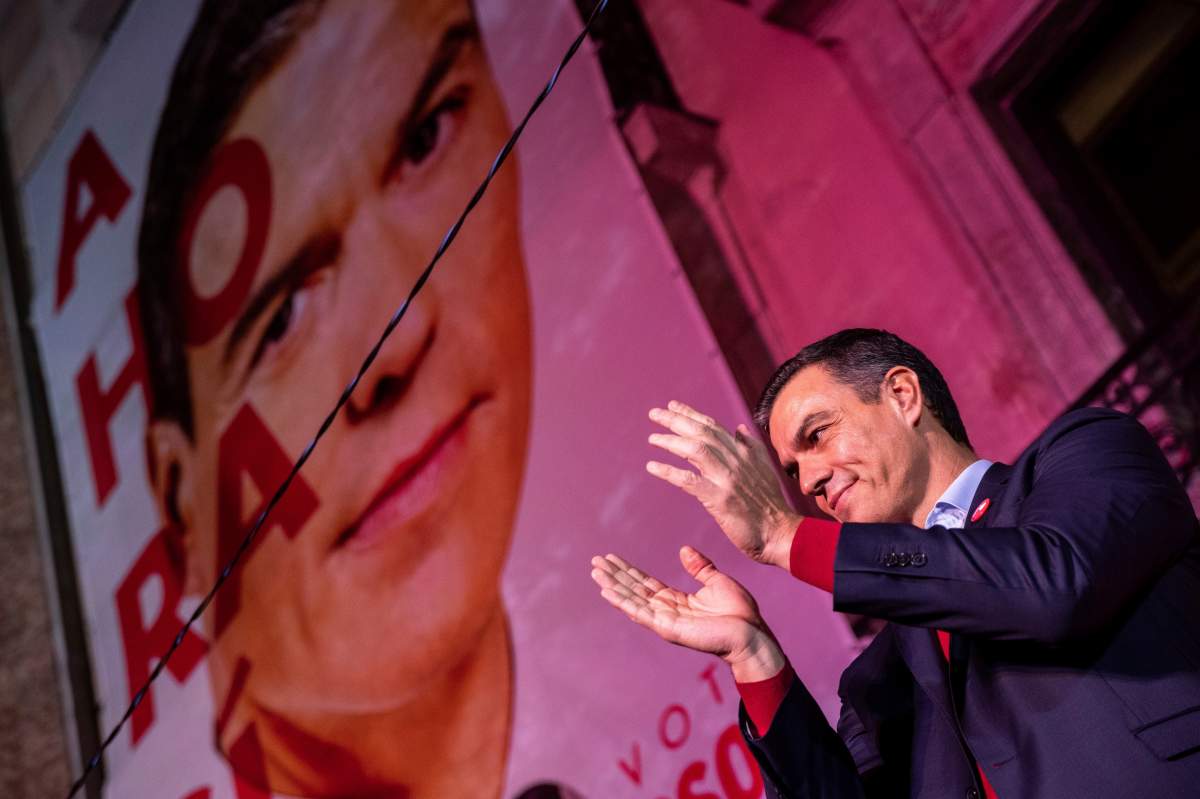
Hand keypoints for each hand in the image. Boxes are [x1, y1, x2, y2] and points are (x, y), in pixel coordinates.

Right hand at [590, 547, 785, 681]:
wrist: (751, 634)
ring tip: (595, 573)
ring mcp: (665, 621)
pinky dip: (623, 602)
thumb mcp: (717, 581)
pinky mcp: (668, 628)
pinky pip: (640, 613)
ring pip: (632, 600)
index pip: (645, 583)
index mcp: (676, 600)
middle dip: (614, 576)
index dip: (628, 571)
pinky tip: (608, 592)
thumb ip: (699, 567)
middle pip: (634, 590)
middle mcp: (666, 611)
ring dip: (613, 587)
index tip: (611, 558)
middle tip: (595, 562)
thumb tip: (684, 550)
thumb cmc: (739, 613)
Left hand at [648, 401, 800, 568]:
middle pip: (701, 433)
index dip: (691, 414)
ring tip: (652, 439)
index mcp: (743, 453)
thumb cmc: (769, 504)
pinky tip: (652, 466)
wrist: (780, 531)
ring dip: (671, 442)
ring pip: (695, 451)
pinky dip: (668, 471)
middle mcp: (735, 461)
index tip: (672, 405)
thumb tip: (739, 428)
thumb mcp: (764, 468)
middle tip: (654, 414)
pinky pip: (689, 481)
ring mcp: (727, 479)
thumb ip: (750, 447)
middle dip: (676, 420)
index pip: (713, 426)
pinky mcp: (719, 499)